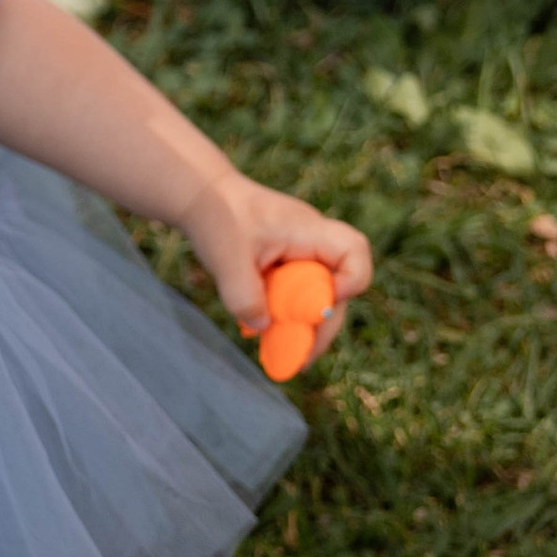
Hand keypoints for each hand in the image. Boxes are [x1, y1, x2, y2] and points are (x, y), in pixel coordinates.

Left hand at [184, 176, 373, 354]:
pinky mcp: (287, 267)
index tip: (323, 304)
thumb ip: (244, 296)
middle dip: (323, 326)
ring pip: (318, 296)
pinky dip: (286, 316)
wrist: (201, 197)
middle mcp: (313, 243)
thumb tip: (263, 327)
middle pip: (339, 288)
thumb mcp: (225, 259)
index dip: (351, 281)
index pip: (354, 252)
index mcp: (309, 231)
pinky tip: (266, 334)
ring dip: (303, 325)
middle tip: (302, 358)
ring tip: (285, 357)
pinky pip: (298, 296)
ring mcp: (302, 255)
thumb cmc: (217, 217)